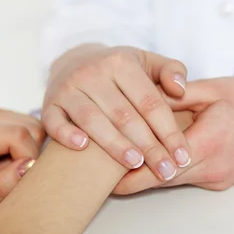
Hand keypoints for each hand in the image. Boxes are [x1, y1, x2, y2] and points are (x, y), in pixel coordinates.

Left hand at [0, 108, 45, 224]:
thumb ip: (3, 185)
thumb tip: (27, 165)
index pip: (18, 135)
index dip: (29, 156)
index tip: (21, 176)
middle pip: (30, 128)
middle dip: (33, 153)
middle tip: (18, 172)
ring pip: (37, 126)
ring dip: (34, 148)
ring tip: (16, 164)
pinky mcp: (8, 115)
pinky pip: (36, 126)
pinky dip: (34, 143)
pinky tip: (17, 155)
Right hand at [43, 44, 191, 181]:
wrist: (76, 62)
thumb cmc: (121, 71)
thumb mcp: (149, 62)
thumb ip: (172, 71)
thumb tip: (180, 90)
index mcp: (122, 63)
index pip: (150, 103)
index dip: (169, 132)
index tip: (183, 156)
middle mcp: (93, 73)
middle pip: (125, 116)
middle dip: (149, 147)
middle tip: (166, 171)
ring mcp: (69, 88)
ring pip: (92, 120)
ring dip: (115, 145)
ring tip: (135, 164)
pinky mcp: (49, 104)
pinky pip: (54, 121)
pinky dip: (66, 134)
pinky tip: (82, 148)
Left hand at [112, 77, 233, 193]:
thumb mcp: (216, 88)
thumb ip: (178, 95)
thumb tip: (144, 96)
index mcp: (208, 141)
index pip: (157, 165)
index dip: (128, 170)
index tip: (102, 166)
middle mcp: (212, 167)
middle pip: (161, 180)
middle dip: (131, 177)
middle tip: (103, 169)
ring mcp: (218, 178)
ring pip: (175, 180)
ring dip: (152, 172)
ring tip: (127, 158)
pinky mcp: (223, 180)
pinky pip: (191, 177)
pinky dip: (173, 168)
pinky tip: (163, 153)